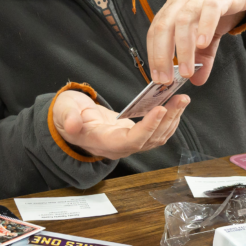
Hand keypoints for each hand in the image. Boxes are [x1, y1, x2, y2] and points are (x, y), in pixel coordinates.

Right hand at [53, 90, 188, 159]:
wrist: (71, 119)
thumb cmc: (67, 116)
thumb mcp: (63, 112)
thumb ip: (68, 118)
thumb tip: (74, 124)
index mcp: (103, 143)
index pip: (130, 141)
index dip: (147, 127)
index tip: (161, 109)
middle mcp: (119, 147)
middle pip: (150, 140)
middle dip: (168, 119)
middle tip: (180, 99)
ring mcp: (129, 142)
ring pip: (157, 137)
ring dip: (173, 118)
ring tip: (182, 99)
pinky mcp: (135, 134)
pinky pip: (157, 131)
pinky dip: (168, 118)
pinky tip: (174, 104)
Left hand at [146, 0, 245, 85]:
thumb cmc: (222, 2)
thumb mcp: (209, 32)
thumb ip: (204, 55)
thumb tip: (197, 81)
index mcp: (174, 8)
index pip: (155, 32)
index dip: (153, 55)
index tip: (157, 77)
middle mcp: (182, 0)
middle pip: (163, 27)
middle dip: (161, 56)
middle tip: (166, 79)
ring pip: (183, 21)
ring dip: (183, 49)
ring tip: (187, 70)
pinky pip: (209, 9)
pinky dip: (204, 27)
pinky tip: (203, 44)